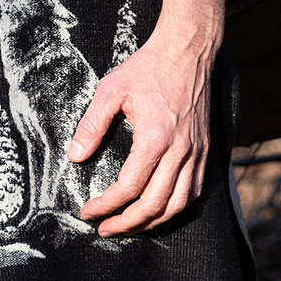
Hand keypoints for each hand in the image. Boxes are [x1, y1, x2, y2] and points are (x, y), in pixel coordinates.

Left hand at [68, 21, 217, 235]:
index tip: (88, 211)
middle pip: (154, 205)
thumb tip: (75, 157)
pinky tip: (160, 210)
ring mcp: (196, 153)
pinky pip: (194, 191)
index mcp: (155, 139)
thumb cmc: (148, 67)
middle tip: (105, 230)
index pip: (128, 187)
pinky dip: (176, 208)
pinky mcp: (205, 150)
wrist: (187, 50)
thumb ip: (91, 125)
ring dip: (153, 222)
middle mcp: (180, 151)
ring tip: (131, 226)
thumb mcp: (111, 90)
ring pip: (178, 205)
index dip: (106, 205)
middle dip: (127, 224)